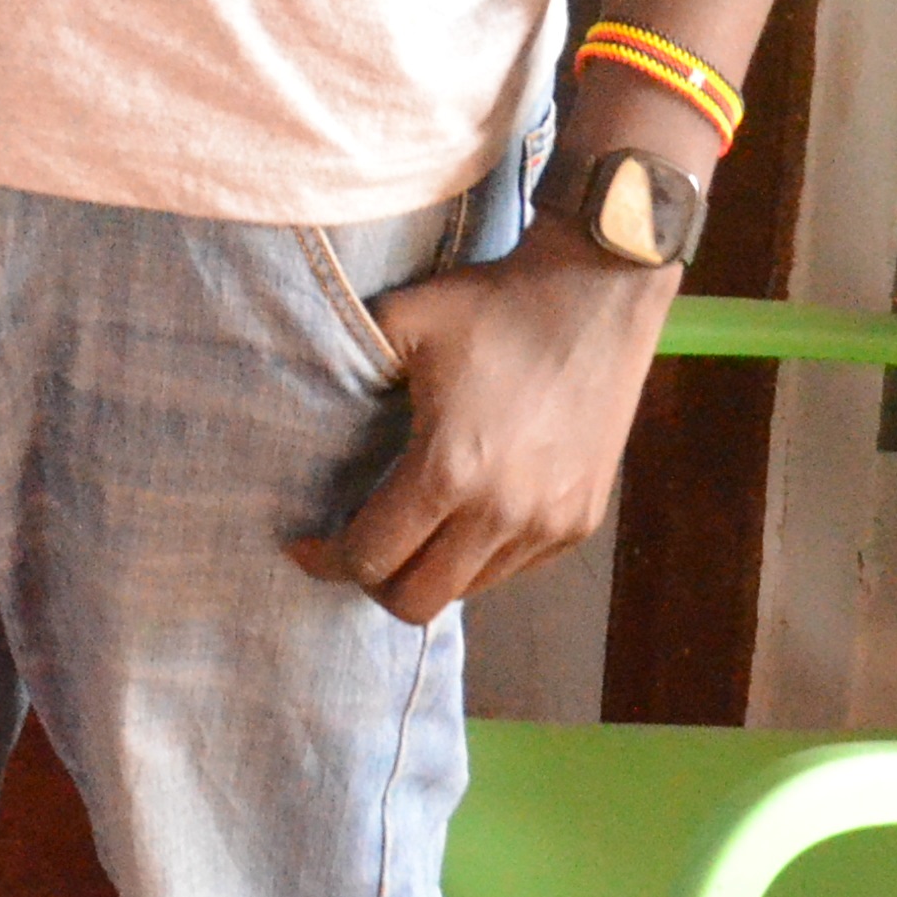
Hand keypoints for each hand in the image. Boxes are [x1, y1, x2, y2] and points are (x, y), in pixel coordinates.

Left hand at [287, 233, 673, 624]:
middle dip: (373, 583)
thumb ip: (347, 368)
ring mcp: (547, 524)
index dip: (327, 559)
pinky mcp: (579, 522)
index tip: (305, 545)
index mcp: (448, 471)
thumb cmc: (492, 306)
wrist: (594, 294)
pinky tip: (462, 516)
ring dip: (429, 571)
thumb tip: (303, 399)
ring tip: (410, 531)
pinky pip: (513, 568)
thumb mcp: (400, 321)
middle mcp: (502, 514)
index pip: (371, 556)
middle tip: (358, 547)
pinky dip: (477, 558)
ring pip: (467, 591)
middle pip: (416, 601)